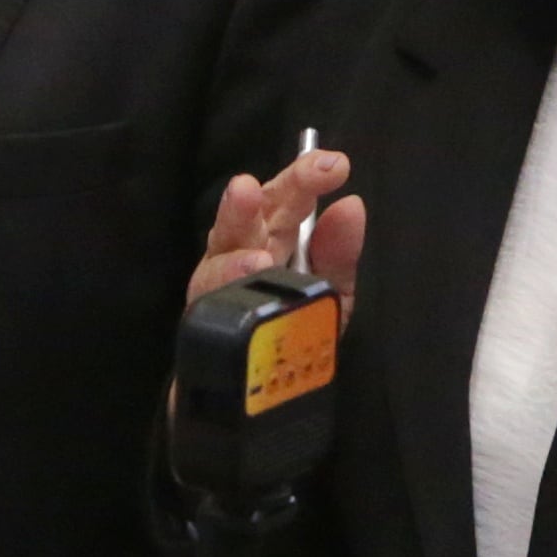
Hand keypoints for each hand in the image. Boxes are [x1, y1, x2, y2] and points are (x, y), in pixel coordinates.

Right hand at [191, 144, 362, 322]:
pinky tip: (249, 276)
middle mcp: (240, 251)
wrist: (253, 392)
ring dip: (239, 241)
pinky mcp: (204, 318)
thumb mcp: (328, 292)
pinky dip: (230, 284)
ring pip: (221, 251)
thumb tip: (352, 205)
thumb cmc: (291, 329)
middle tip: (295, 178)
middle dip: (270, 195)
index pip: (285, 196)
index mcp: (271, 236)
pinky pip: (213, 299)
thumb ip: (340, 254)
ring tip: (263, 251)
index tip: (335, 164)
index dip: (305, 176)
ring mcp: (216, 284)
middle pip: (249, 214)